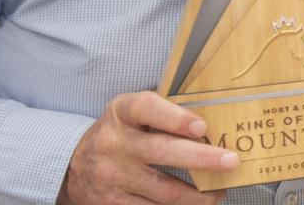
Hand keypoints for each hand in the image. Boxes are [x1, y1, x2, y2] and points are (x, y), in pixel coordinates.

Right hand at [58, 91, 238, 204]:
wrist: (73, 165)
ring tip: (219, 192)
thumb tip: (212, 119)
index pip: (147, 108)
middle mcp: (114, 143)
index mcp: (121, 112)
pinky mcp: (112, 203)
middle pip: (163, 152)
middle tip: (231, 162)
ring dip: (198, 195)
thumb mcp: (130, 113)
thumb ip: (163, 112)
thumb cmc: (118, 133)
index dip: (175, 118)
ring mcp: (113, 176)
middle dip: (202, 159)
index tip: (202, 127)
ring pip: (164, 190)